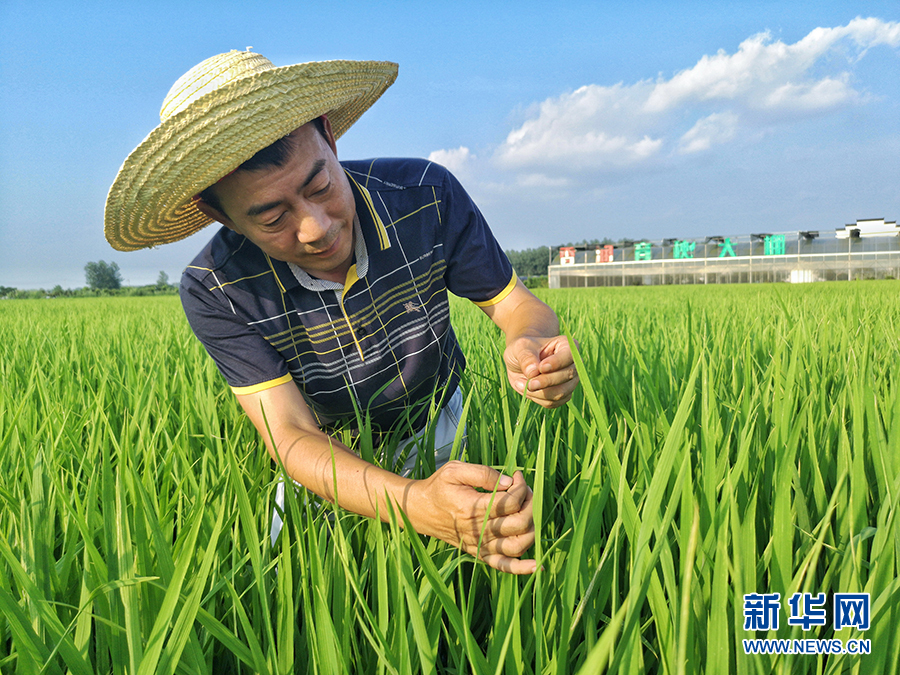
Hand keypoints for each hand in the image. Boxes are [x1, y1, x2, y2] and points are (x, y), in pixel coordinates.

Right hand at [405, 461, 536, 573]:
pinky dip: (521, 568)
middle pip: (519, 523)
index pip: (510, 501)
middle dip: (530, 503)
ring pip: (517, 545)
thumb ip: (484, 473)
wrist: (419, 511)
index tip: (517, 475)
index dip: (521, 487)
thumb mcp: (455, 470)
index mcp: (472, 507)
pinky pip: (503, 566)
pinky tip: (536, 566)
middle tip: (524, 490)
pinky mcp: (479, 553)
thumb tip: (509, 482)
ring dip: (532, 528)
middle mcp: (477, 530)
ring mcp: (479, 545)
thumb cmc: (438, 487)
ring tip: (527, 510)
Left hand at [504, 335, 578, 407]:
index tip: (541, 367)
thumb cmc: (523, 350)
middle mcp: (572, 364)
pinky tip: (525, 389)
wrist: (519, 361)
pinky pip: (552, 403)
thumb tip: (533, 372)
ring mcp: (569, 381)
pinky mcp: (562, 395)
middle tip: (529, 383)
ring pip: (561, 393)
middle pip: (568, 376)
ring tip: (520, 383)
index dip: (557, 363)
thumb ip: (526, 358)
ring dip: (539, 392)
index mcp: (565, 345)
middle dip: (546, 382)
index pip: (569, 355)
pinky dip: (537, 398)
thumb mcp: (519, 348)